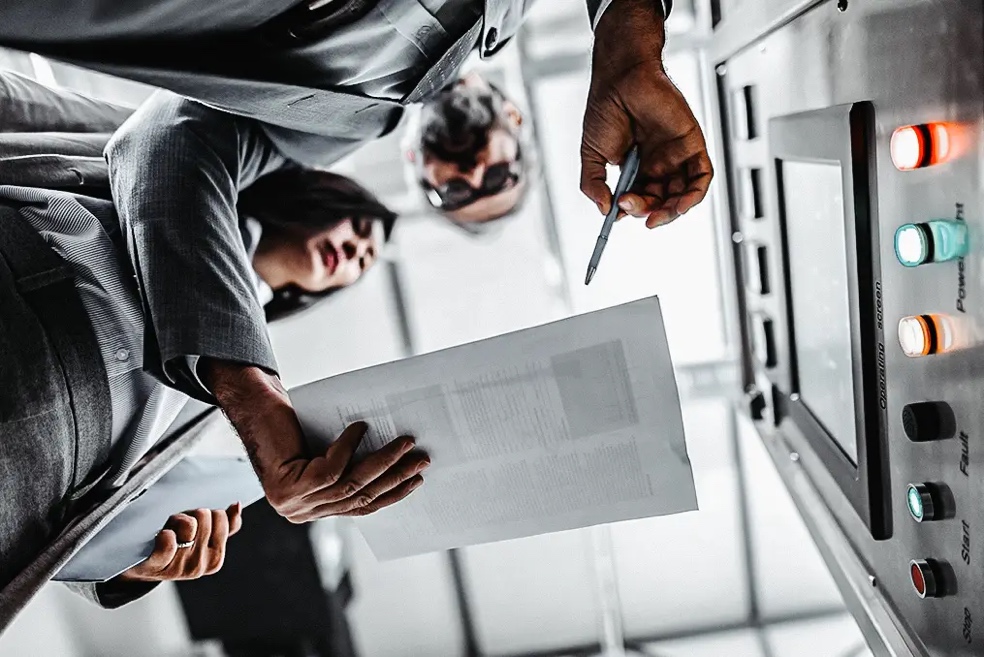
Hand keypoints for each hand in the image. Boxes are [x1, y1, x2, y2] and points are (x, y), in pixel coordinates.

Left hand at [116, 504, 242, 582]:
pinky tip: (162, 535)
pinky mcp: (155, 566)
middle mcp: (199, 566)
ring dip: (176, 520)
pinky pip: (168, 543)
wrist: (140, 566)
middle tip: (179, 525)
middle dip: (191, 514)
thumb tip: (236, 505)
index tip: (195, 522)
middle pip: (205, 517)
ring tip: (167, 530)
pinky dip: (166, 535)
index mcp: (215, 560)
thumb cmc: (174, 546)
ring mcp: (178, 567)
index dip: (206, 513)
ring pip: (188, 524)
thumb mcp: (202, 537)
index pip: (221, 518)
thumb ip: (225, 525)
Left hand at [204, 361, 428, 522]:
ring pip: (351, 485)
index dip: (392, 494)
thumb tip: (399, 461)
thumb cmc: (290, 424)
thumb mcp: (325, 451)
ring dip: (384, 462)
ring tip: (405, 442)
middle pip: (360, 497)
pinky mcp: (287, 488)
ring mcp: (292, 504)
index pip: (361, 507)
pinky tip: (360, 427)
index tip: (416, 479)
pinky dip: (349, 447)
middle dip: (396, 478)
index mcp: (312, 508)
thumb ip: (349, 466)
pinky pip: (331, 470)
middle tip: (422, 459)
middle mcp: (302, 512)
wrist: (254, 405)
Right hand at [581, 0, 712, 227]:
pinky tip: (679, 206)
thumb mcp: (591, 154)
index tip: (617, 214)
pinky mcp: (692, 145)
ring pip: (683, 195)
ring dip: (671, 211)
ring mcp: (676, 155)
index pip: (641, 199)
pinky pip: (701, 178)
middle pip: (662, 200)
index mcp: (637, 167)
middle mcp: (659, 163)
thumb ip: (593, 184)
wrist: (621, 78)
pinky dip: (694, 197)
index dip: (631, 211)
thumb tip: (604, 210)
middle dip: (647, 211)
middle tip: (629, 207)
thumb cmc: (606, 109)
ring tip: (654, 215)